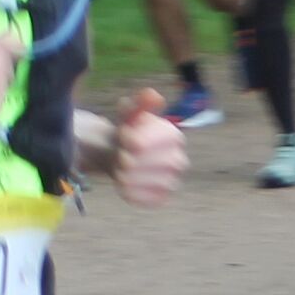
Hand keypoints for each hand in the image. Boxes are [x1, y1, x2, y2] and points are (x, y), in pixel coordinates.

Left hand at [112, 87, 185, 207]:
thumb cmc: (125, 132)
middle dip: (145, 161)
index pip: (170, 139)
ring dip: (141, 180)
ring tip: (119, 175)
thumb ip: (139, 103)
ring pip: (164, 183)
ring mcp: (173, 181)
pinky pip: (155, 199)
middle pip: (170, 163)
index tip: (125, 138)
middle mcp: (180, 160)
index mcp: (175, 138)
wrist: (115, 153)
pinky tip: (122, 189)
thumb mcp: (128, 113)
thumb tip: (152, 94)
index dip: (149, 139)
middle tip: (120, 160)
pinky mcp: (162, 198)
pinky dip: (139, 195)